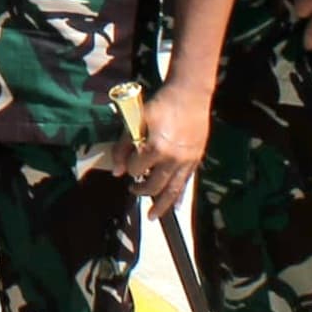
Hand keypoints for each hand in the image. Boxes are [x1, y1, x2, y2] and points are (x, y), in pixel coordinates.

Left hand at [117, 83, 210, 217]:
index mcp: (156, 147)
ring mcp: (186, 161)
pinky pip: (185, 184)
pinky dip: (178, 197)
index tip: (128, 165)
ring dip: (161, 205)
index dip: (129, 168)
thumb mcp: (136, 120)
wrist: (190, 95)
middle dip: (141, 190)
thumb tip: (116, 172)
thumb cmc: (160, 105)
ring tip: (153, 216)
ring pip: (172, 191)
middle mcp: (172, 158)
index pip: (136, 169)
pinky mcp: (195, 161)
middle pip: (153, 185)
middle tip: (133, 190)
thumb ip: (123, 146)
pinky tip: (173, 206)